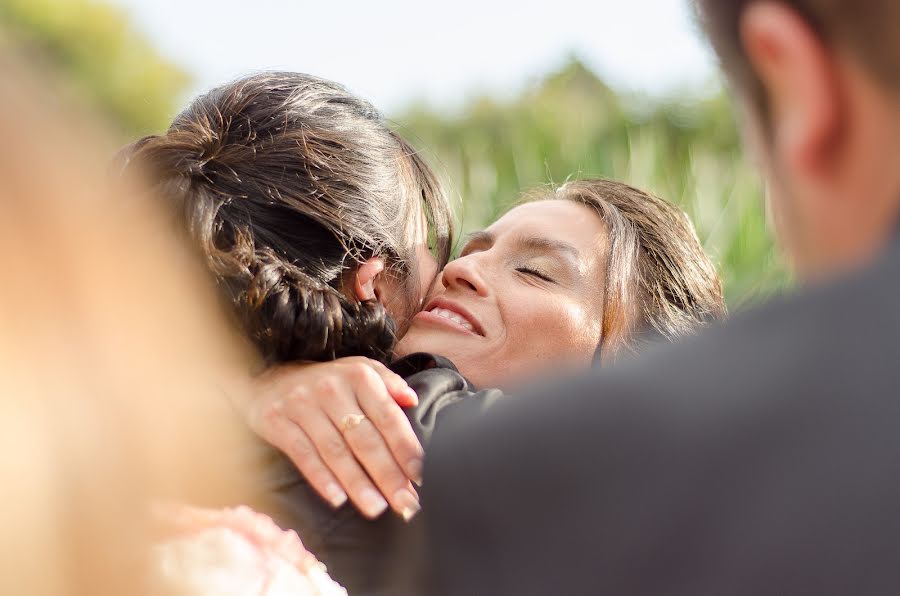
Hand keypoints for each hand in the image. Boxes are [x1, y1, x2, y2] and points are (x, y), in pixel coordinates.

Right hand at [243, 357, 423, 519]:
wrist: (269, 379)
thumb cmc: (328, 382)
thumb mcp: (359, 370)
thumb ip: (389, 382)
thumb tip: (412, 400)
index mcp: (359, 376)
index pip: (388, 417)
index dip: (406, 449)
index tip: (422, 477)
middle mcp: (332, 389)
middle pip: (365, 439)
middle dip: (388, 475)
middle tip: (406, 503)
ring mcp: (303, 405)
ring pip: (336, 451)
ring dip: (358, 484)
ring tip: (377, 508)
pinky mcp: (277, 421)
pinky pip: (303, 455)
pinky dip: (321, 479)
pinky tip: (338, 499)